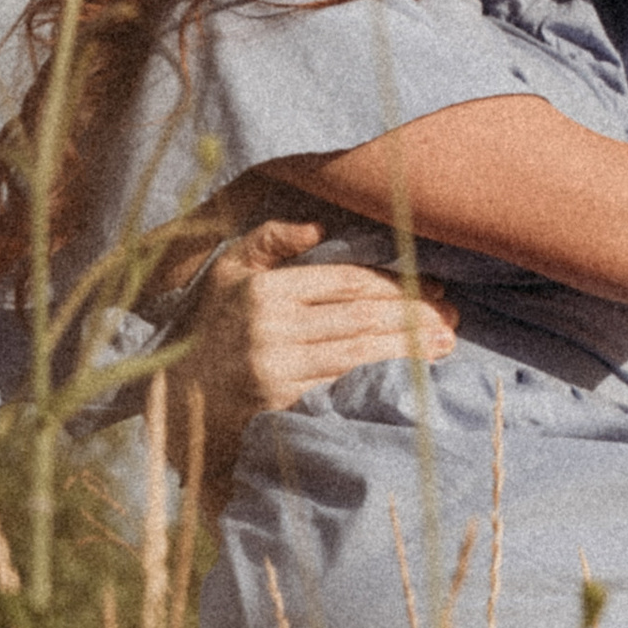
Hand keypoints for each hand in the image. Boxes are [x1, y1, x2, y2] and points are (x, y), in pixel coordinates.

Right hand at [180, 219, 458, 443]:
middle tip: (453, 318)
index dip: (395, 282)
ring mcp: (275, 369)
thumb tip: (317, 223)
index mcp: (264, 289)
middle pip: (359, 318)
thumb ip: (269, 240)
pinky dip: (377, 380)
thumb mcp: (227, 272)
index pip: (345, 281)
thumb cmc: (206, 326)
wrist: (174, 395)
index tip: (434, 285)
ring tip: (445, 345)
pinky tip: (408, 376)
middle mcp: (270, 328)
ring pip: (357, 354)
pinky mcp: (280, 404)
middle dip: (412, 316)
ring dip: (406, 350)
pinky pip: (340, 387)